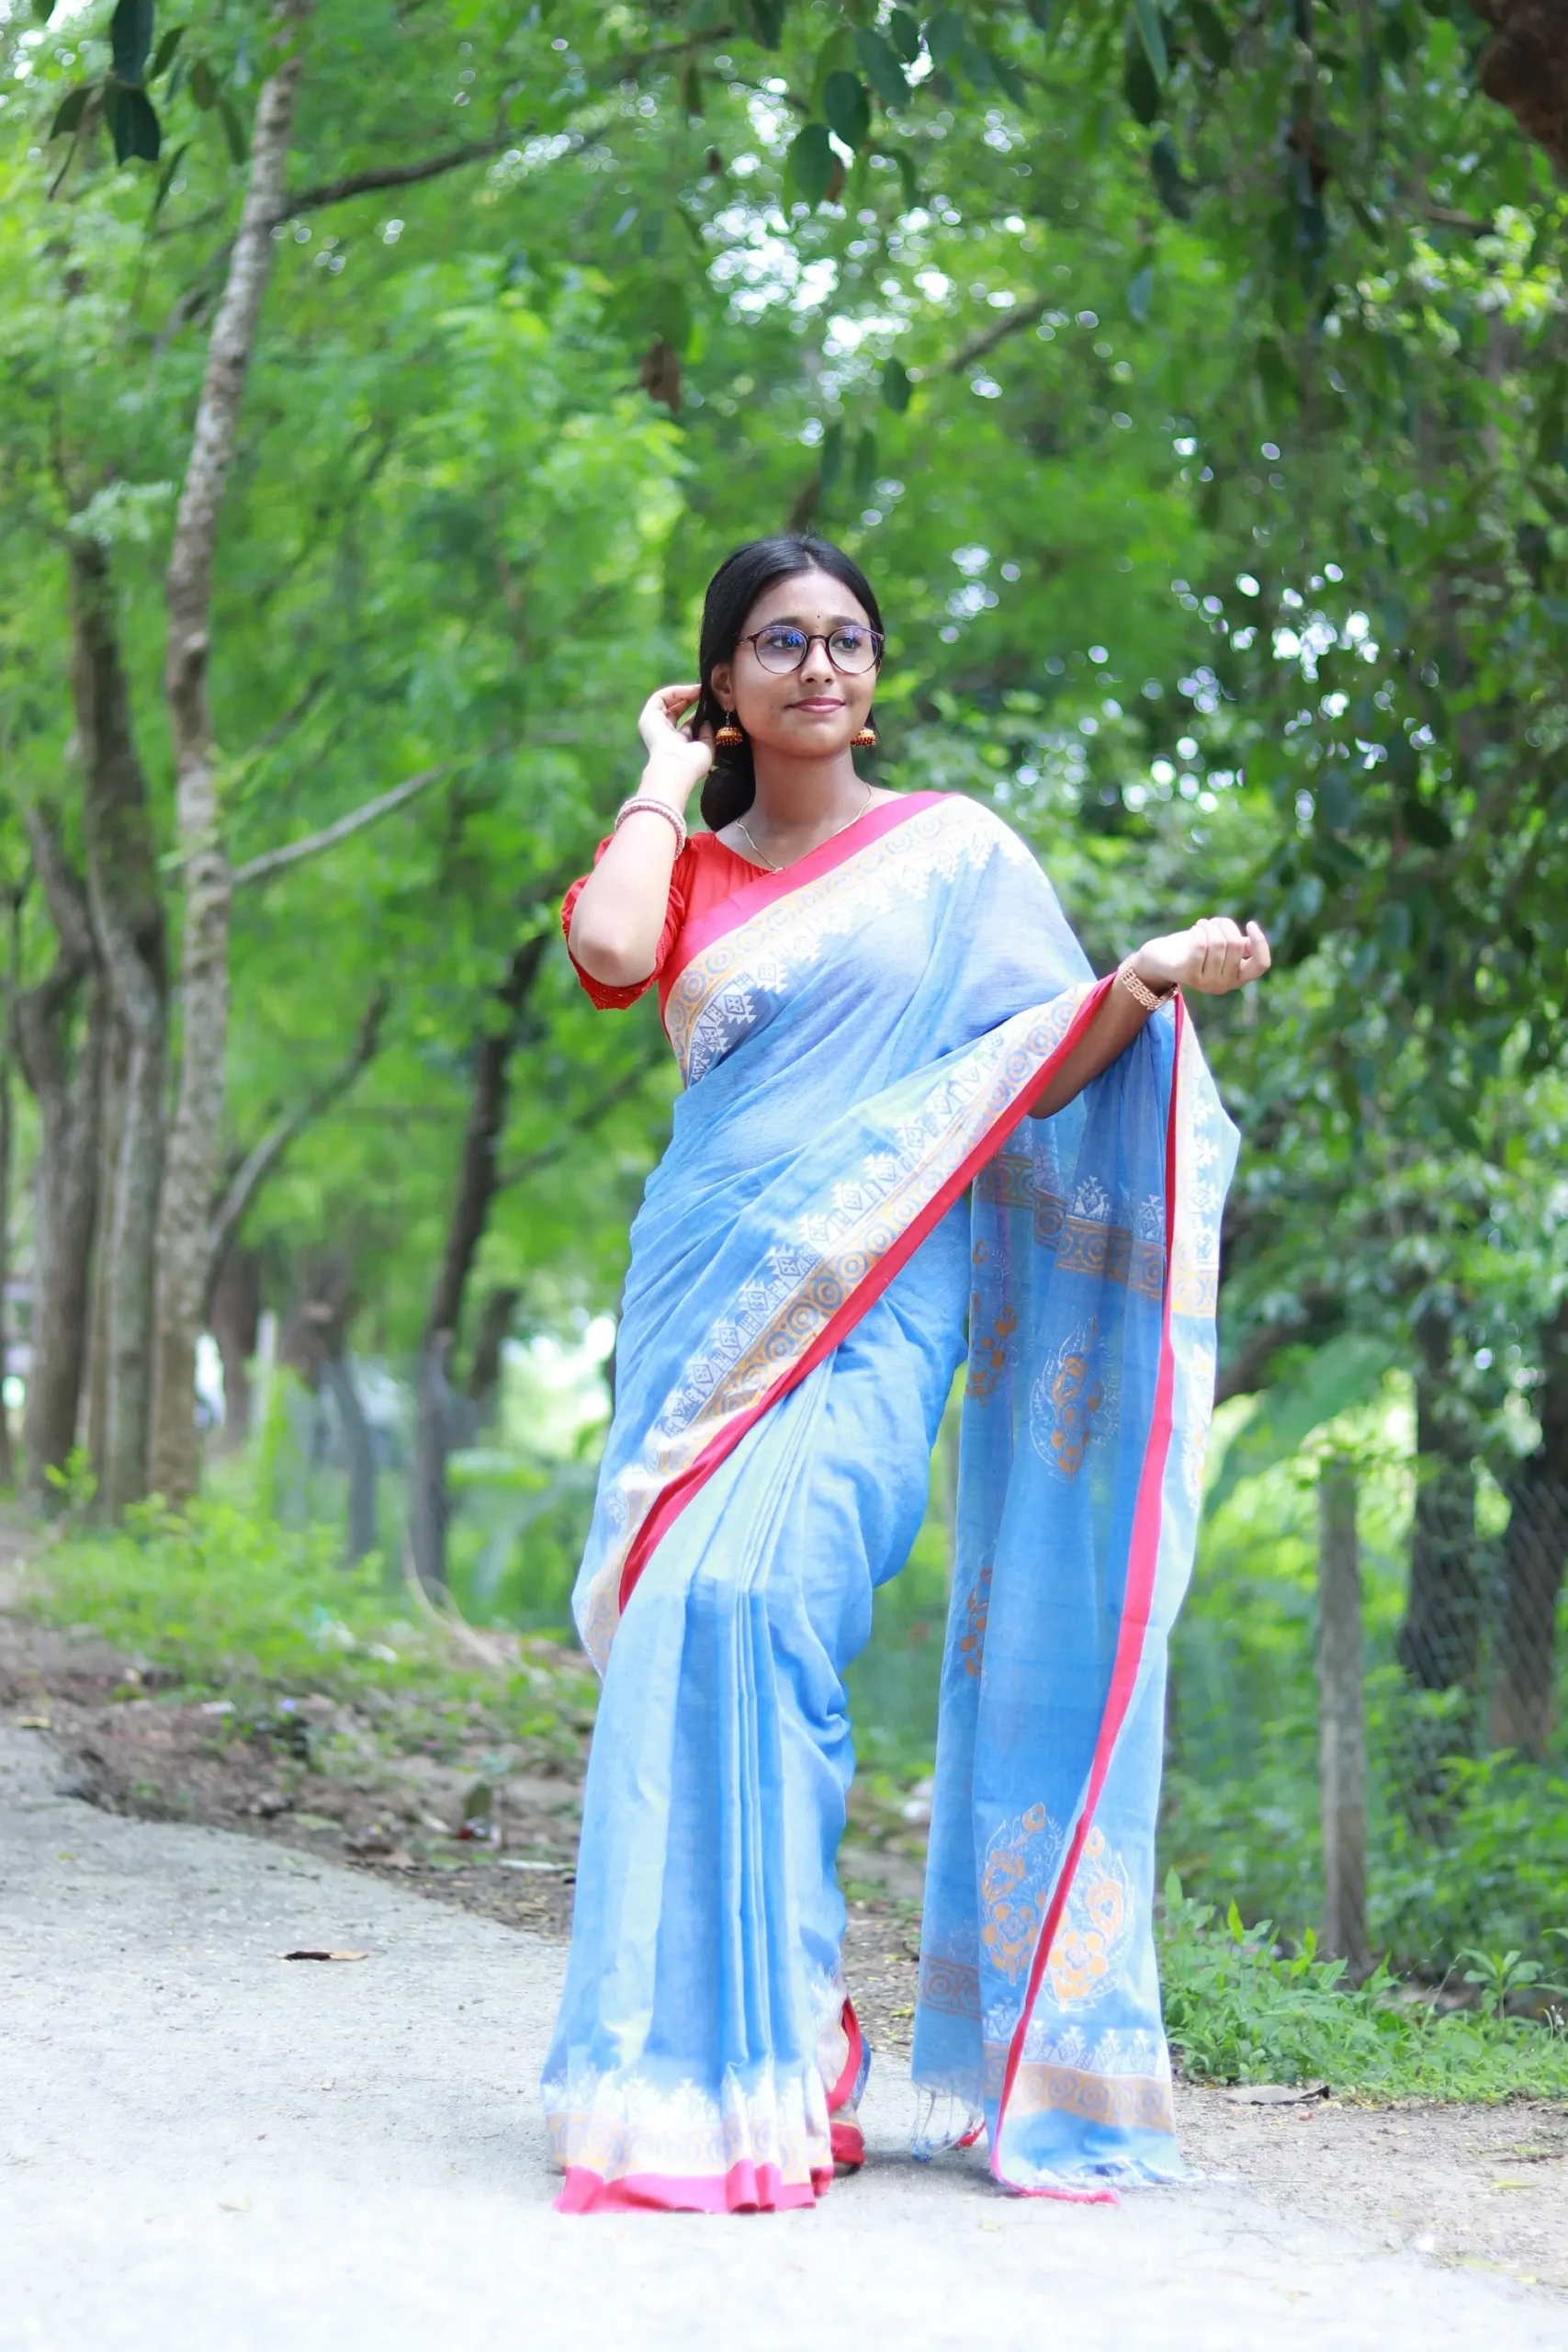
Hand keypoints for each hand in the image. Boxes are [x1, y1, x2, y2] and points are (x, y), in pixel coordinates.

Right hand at [636, 683, 712, 806]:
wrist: (677, 766)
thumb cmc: (692, 763)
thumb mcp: (707, 747)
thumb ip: (708, 733)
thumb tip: (708, 721)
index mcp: (679, 745)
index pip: (687, 724)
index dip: (697, 712)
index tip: (710, 704)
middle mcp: (666, 734)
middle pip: (676, 710)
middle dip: (690, 699)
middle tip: (705, 693)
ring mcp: (655, 725)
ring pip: (667, 702)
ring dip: (683, 693)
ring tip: (698, 689)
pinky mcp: (648, 717)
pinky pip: (660, 697)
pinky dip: (674, 691)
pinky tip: (689, 691)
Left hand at [1133, 916, 1271, 996]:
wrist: (1160, 959)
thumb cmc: (1194, 949)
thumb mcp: (1221, 947)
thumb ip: (1238, 945)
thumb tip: (1254, 941)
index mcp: (1238, 978)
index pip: (1261, 965)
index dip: (1260, 943)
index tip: (1251, 924)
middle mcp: (1225, 985)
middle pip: (1236, 945)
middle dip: (1225, 925)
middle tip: (1213, 922)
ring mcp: (1206, 983)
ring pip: (1218, 943)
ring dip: (1210, 926)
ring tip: (1202, 925)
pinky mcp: (1188, 976)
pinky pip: (1201, 945)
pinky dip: (1199, 931)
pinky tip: (1195, 930)